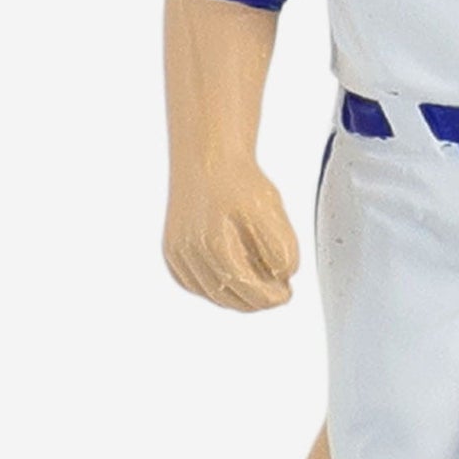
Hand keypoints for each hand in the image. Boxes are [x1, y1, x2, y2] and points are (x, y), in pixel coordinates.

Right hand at [163, 164, 298, 310]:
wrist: (208, 159)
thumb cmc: (238, 181)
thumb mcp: (271, 209)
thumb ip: (281, 246)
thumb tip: (284, 275)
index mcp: (215, 245)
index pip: (247, 289)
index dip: (271, 297)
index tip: (286, 293)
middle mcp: (191, 253)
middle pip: (228, 296)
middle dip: (257, 299)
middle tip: (278, 292)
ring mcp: (178, 254)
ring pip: (212, 294)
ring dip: (237, 296)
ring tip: (260, 284)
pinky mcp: (172, 253)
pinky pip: (195, 284)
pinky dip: (216, 288)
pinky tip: (233, 279)